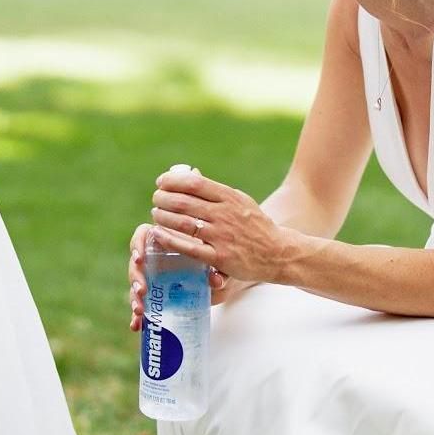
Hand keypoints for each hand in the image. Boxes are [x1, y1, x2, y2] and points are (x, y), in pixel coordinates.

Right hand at [128, 220, 227, 330]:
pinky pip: (142, 304)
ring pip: (136, 284)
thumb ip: (220, 271)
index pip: (143, 235)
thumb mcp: (222, 265)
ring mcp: (154, 278)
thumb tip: (216, 280)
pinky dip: (136, 316)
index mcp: (169, 240)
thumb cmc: (221, 264)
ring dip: (134, 297)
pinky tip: (136, 326)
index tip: (139, 259)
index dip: (137, 245)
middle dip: (136, 277)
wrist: (226, 281)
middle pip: (136, 263)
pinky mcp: (156, 296)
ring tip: (140, 310)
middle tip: (142, 291)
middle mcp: (157, 258)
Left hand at [149, 167, 293, 287]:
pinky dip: (170, 240)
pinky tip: (158, 234)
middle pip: (184, 202)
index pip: (194, 183)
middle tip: (156, 199)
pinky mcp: (220, 257)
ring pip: (183, 224)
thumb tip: (190, 176)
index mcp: (229, 198)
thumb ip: (217, 192)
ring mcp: (222, 236)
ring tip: (156, 214)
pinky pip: (190, 248)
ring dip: (163, 217)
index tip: (162, 182)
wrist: (277, 252)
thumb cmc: (254, 225)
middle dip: (163, 198)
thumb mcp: (240, 201)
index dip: (172, 181)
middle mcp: (225, 214)